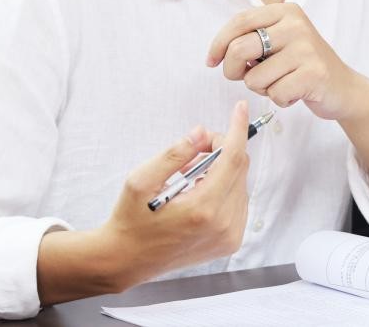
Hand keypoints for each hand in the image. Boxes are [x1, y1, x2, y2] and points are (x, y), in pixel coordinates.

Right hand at [98, 101, 250, 287]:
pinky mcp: (230, 241)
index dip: (238, 129)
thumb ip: (174, 153)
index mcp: (202, 209)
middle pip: (238, 168)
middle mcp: (222, 224)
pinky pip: (238, 200)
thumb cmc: (131, 221)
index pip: (232, 159)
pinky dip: (224, 187)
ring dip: (222, 169)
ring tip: (190, 177)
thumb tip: (201, 133)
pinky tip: (200, 192)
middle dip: (221, 148)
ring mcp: (229, 236)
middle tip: (195, 148)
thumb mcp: (142, 180)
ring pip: (240, 183)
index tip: (241, 109)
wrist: (128, 260)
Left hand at [207, 3, 368, 120]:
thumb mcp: (280, 41)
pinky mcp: (313, 74)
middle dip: (233, 70)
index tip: (211, 61)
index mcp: (285, 11)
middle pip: (240, 49)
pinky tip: (295, 93)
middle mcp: (296, 25)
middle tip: (244, 77)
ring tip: (281, 83)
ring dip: (261, 88)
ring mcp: (306, 48)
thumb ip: (253, 38)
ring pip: (254, 77)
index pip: (239, 21)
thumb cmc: (303, 66)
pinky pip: (274, 93)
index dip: (218, 43)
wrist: (344, 88)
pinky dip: (279, 100)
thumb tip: (218, 52)